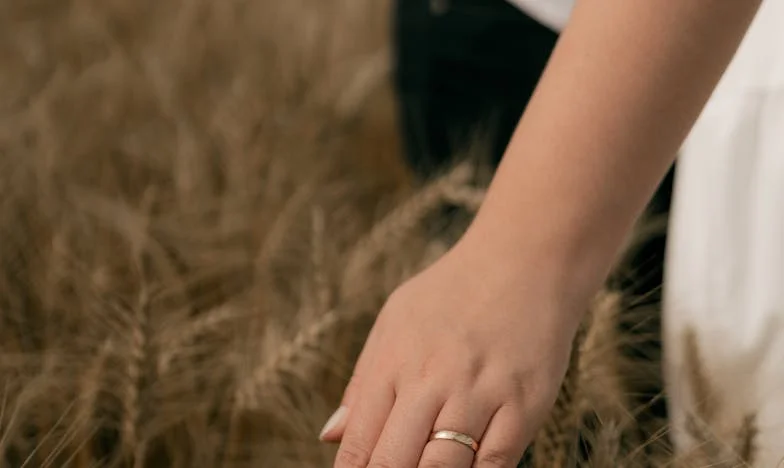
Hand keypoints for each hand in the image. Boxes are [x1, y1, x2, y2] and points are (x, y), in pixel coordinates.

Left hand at [319, 238, 587, 466]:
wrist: (526, 260)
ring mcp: (479, 394)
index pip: (360, 440)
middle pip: (395, 461)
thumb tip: (330, 435)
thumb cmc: (453, 291)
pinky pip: (493, 464)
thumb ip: (363, 382)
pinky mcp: (523, 406)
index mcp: (394, 360)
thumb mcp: (394, 320)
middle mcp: (432, 380)